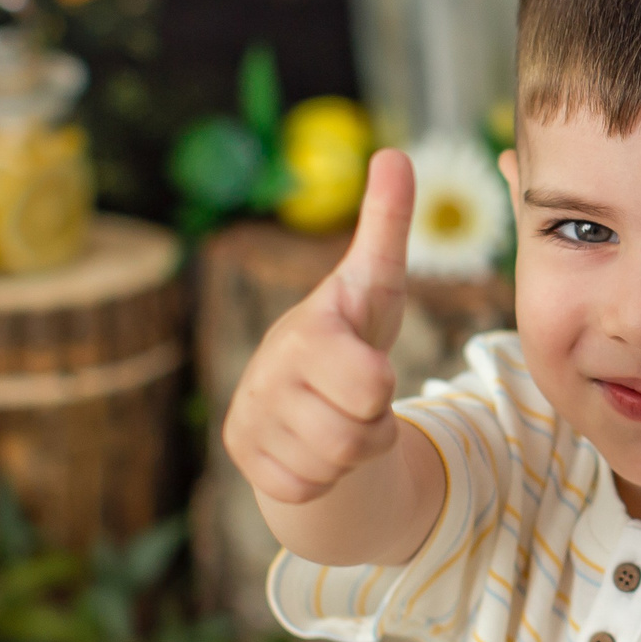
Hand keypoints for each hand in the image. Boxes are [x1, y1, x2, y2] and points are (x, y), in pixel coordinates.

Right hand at [223, 149, 414, 505]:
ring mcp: (249, 420)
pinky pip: (306, 489)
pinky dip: (322, 476)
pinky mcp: (245, 461)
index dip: (381, 385)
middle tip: (359, 400)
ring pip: (334, 466)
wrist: (303, 396)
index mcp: (305, 332)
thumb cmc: (350, 334)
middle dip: (372, 424)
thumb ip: (386, 224)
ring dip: (352, 451)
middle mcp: (266, 374)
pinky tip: (313, 445)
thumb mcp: (374, 284)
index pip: (370, 384)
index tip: (368, 367)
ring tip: (339, 418)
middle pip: (356, 435)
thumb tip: (395, 152)